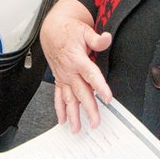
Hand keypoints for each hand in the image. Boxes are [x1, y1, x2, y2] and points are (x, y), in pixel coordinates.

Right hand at [39, 0, 112, 131]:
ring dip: (72, 115)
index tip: (107, 98)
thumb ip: (96, 39)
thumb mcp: (85, 31)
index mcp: (77, 59)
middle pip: (81, 92)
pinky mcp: (59, 80)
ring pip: (68, 99)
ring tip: (77, 129)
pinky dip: (60, 110)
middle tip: (95, 122)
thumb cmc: (69, 31)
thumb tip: (107, 38)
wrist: (52, 30)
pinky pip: (58, 97)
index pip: (91, 75)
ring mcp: (63, 77)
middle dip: (88, 109)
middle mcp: (69, 71)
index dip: (99, 86)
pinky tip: (63, 121)